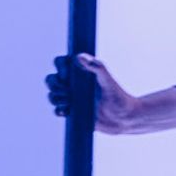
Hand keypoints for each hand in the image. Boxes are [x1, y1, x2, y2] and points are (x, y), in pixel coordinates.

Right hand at [57, 54, 175, 133]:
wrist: (123, 119)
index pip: (62, 63)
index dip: (60, 67)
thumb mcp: (108, 81)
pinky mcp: (72, 111)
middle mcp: (74, 83)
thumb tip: (79, 56)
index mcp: (81, 72)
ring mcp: (72, 98)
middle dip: (54, 85)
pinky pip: (57, 110)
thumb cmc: (118, 97)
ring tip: (69, 101)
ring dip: (56, 98)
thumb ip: (97, 67)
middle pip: (52, 79)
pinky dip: (59, 110)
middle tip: (67, 91)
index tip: (66, 76)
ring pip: (53, 95)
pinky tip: (66, 111)